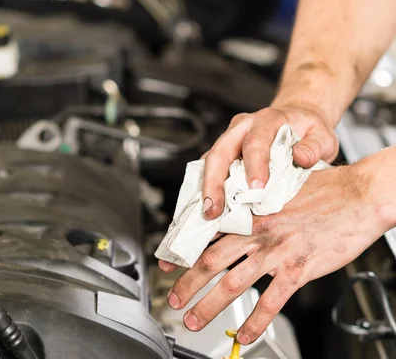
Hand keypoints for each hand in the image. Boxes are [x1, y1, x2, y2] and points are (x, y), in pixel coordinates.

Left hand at [165, 156, 391, 343]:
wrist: (356, 196)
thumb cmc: (322, 189)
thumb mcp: (279, 187)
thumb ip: (256, 202)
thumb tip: (238, 213)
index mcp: (252, 209)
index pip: (208, 230)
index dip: (184, 249)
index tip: (167, 263)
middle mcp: (259, 231)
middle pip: (211, 260)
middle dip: (187, 283)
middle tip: (173, 298)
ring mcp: (277, 251)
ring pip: (233, 284)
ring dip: (209, 306)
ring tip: (195, 320)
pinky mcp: (297, 270)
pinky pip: (271, 302)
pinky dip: (255, 322)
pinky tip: (245, 335)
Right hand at [200, 103, 338, 218]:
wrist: (296, 118)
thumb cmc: (308, 129)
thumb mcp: (322, 135)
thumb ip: (314, 146)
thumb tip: (301, 158)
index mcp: (267, 120)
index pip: (256, 142)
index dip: (254, 166)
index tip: (257, 189)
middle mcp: (243, 126)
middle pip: (221, 151)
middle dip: (214, 181)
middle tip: (214, 210)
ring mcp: (230, 137)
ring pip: (211, 160)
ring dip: (206, 187)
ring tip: (207, 214)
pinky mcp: (225, 151)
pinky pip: (210, 167)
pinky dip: (206, 187)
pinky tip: (206, 208)